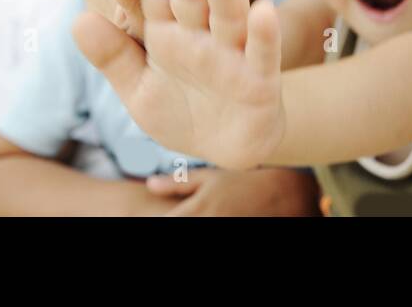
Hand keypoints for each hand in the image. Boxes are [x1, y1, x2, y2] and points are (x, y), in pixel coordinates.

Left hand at [73, 0, 285, 170]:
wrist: (227, 147)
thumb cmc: (183, 109)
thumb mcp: (139, 88)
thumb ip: (113, 56)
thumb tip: (77, 19)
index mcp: (168, 30)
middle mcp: (200, 33)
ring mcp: (231, 53)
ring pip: (227, 15)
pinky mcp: (260, 78)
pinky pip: (262, 53)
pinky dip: (263, 33)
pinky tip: (263, 9)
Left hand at [145, 166, 317, 216]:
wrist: (276, 194)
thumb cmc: (240, 180)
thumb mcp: (209, 176)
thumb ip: (178, 182)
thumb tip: (148, 184)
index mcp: (194, 212)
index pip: (162, 223)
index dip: (147, 220)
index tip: (135, 216)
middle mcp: (203, 225)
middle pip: (172, 226)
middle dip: (165, 221)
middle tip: (168, 212)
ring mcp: (216, 231)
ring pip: (190, 232)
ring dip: (180, 222)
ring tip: (185, 214)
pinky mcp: (227, 233)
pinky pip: (205, 237)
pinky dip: (197, 224)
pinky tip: (198, 218)